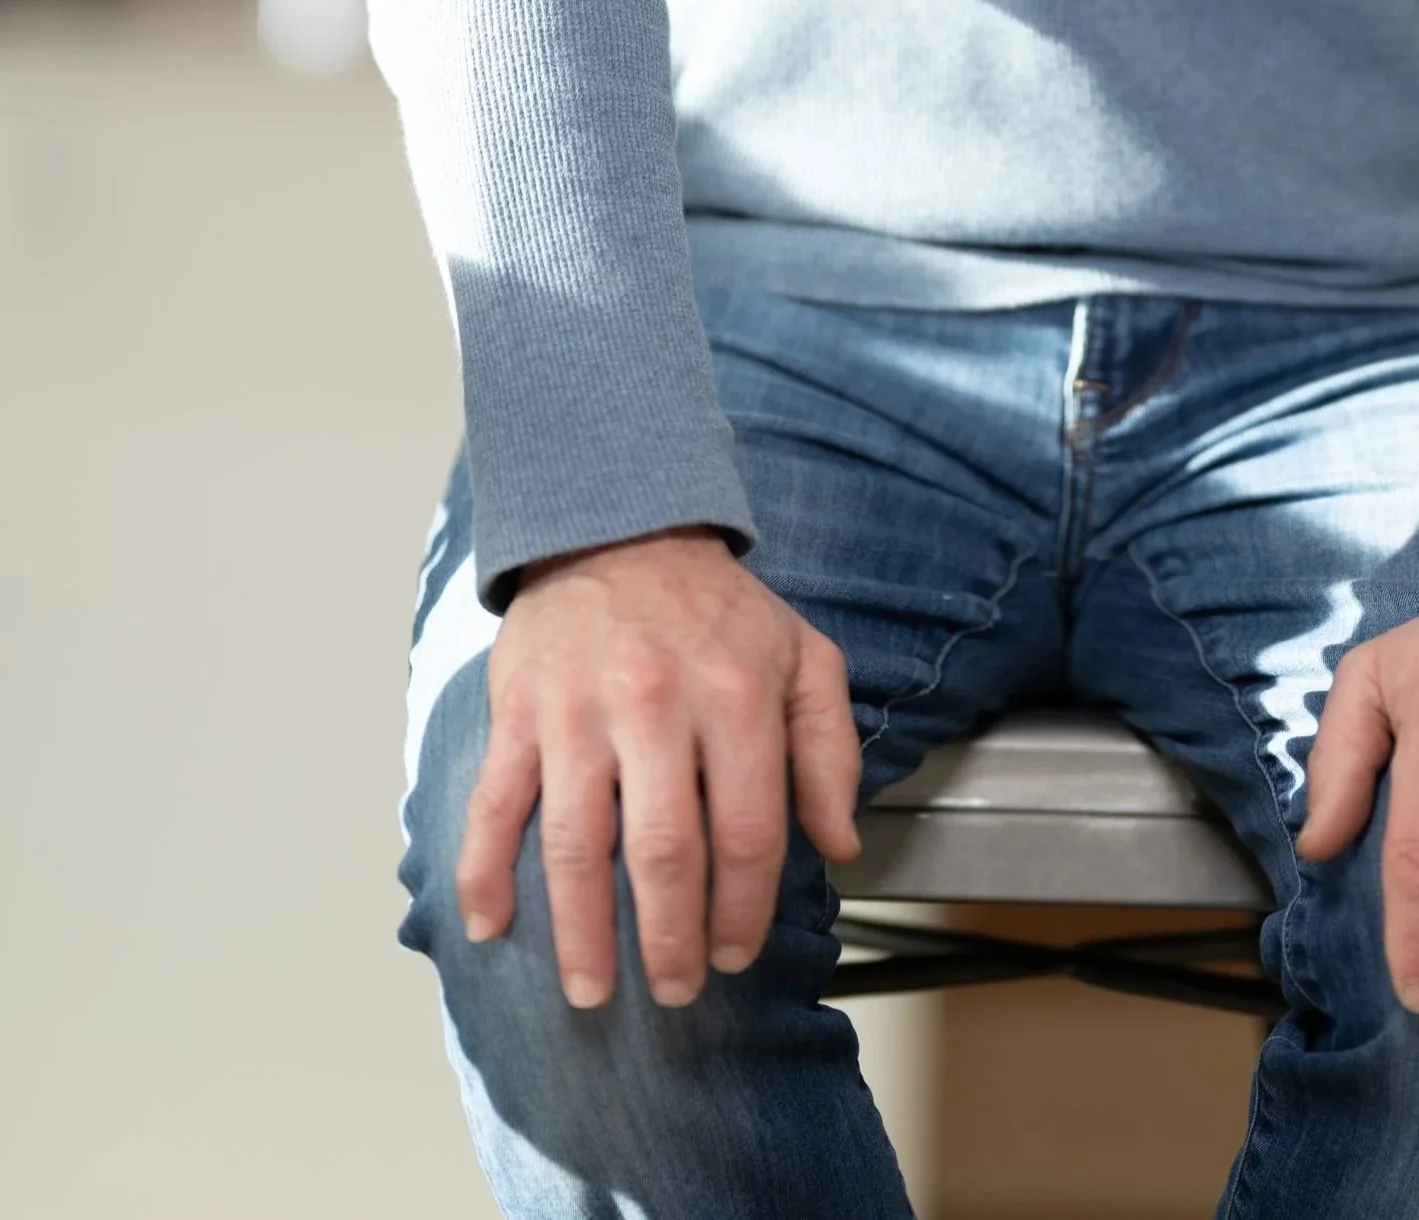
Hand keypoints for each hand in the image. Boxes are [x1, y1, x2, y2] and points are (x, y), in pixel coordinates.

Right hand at [456, 527, 860, 1011]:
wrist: (619, 524)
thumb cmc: (716, 609)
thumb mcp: (802, 654)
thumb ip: (829, 749)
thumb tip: (839, 844)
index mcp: (735, 695)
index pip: (748, 829)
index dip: (746, 907)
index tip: (738, 954)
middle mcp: (655, 705)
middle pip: (663, 852)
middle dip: (669, 940)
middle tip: (675, 990)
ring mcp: (578, 711)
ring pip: (574, 846)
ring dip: (581, 934)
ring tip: (592, 991)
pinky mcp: (519, 711)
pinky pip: (493, 804)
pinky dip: (483, 873)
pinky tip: (491, 928)